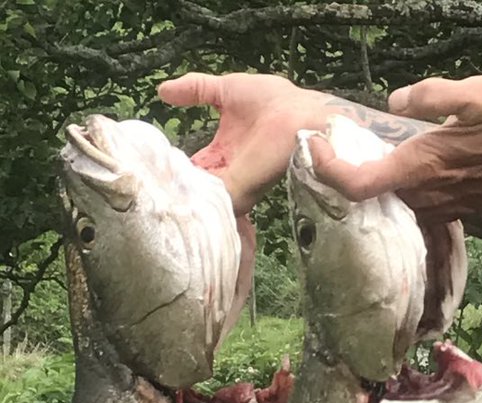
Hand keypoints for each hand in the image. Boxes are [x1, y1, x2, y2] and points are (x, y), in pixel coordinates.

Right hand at [158, 72, 319, 213]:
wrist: (304, 119)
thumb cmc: (273, 103)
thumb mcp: (226, 91)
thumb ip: (194, 91)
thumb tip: (161, 91)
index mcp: (223, 154)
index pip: (192, 169)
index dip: (172, 170)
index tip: (150, 172)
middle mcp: (229, 176)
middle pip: (195, 189)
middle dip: (175, 192)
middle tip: (151, 196)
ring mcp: (236, 188)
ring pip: (202, 199)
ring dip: (183, 201)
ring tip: (158, 202)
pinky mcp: (242, 194)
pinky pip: (213, 204)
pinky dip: (196, 204)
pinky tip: (176, 203)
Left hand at [309, 75, 481, 220]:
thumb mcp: (479, 93)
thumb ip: (431, 95)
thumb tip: (395, 100)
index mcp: (422, 167)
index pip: (358, 184)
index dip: (329, 171)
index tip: (316, 150)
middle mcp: (424, 196)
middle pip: (365, 197)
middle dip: (341, 175)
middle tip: (327, 148)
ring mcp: (437, 208)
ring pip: (386, 204)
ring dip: (367, 184)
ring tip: (354, 156)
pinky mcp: (449, 210)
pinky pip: (409, 205)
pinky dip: (391, 190)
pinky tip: (392, 167)